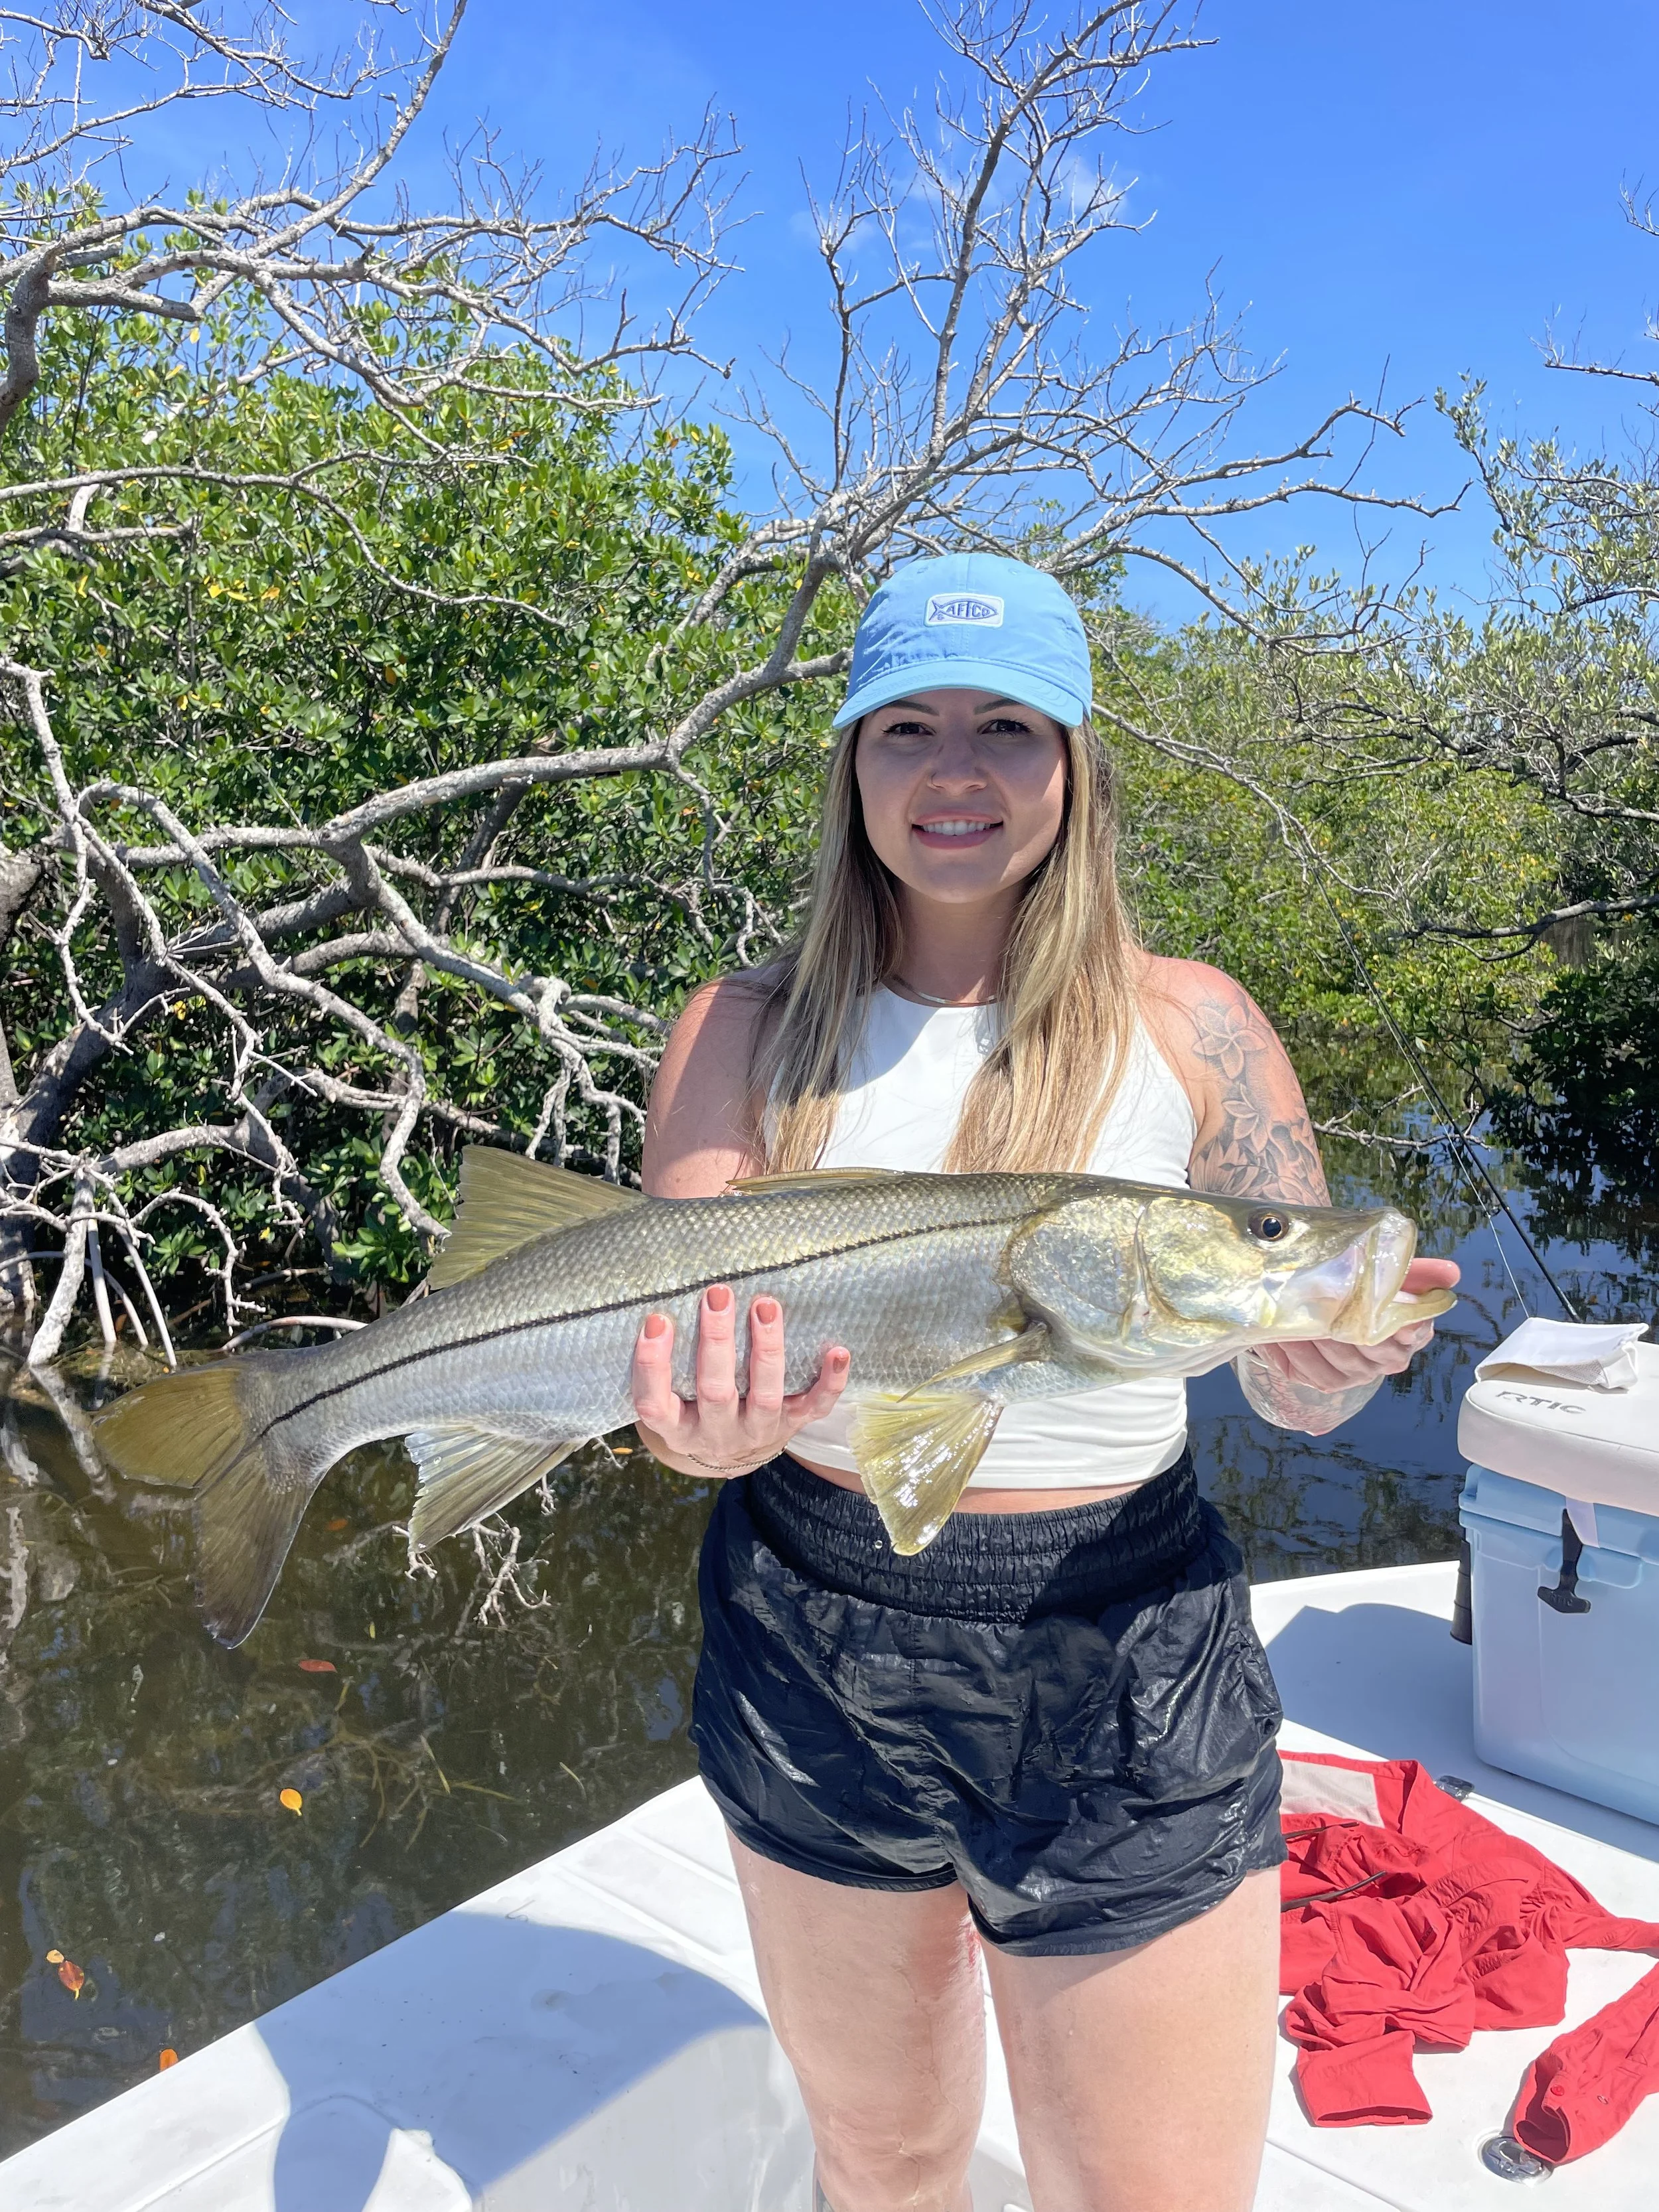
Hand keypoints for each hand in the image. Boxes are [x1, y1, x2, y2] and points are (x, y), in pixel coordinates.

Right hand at [631, 1284, 850, 1477]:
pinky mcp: (793, 1425)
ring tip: (765, 1306)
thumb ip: (666, 1363)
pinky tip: (838, 1351)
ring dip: (766, 1349)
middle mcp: (716, 1434)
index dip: (652, 1366)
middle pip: (715, 1392)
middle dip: (717, 1342)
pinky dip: (830, 1382)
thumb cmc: (694, 1408)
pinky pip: (815, 1407)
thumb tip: (663, 1297)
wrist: (734, 1455)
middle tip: (717, 1296)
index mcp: (677, 1427)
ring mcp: (758, 1432)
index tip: (656, 1321)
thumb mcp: (670, 1397)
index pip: (654, 1404)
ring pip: (764, 1396)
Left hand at [1256, 1256, 1460, 1395]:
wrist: (1337, 1303)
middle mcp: (1388, 1360)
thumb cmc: (1368, 1287)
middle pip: (1365, 1350)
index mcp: (1411, 1334)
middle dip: (1340, 1329)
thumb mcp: (1392, 1273)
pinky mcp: (1327, 1382)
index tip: (1376, 1311)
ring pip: (1335, 1367)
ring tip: (1292, 1318)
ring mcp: (1357, 1375)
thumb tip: (1451, 1272)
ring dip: (1311, 1344)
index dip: (1393, 1326)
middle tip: (1317, 1305)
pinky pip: (1309, 1375)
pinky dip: (1293, 1355)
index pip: (1407, 1333)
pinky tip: (1280, 1335)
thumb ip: (1418, 1271)